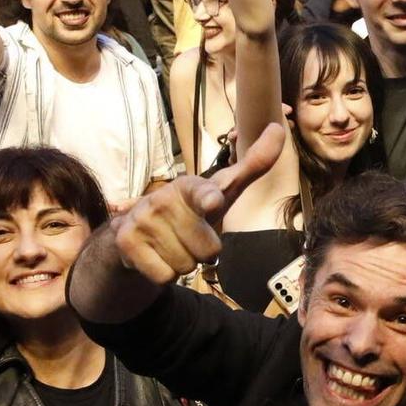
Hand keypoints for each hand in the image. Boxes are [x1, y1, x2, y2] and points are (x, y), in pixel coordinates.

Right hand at [106, 124, 285, 283]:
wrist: (137, 229)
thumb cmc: (192, 209)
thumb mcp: (223, 190)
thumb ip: (253, 165)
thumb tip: (278, 128)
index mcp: (191, 186)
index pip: (205, 194)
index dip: (209, 199)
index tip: (213, 201)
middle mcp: (164, 199)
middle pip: (208, 251)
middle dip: (204, 253)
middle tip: (191, 238)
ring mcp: (142, 219)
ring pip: (186, 266)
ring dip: (183, 263)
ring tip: (173, 245)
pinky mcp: (126, 241)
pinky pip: (164, 276)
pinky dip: (164, 273)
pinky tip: (156, 256)